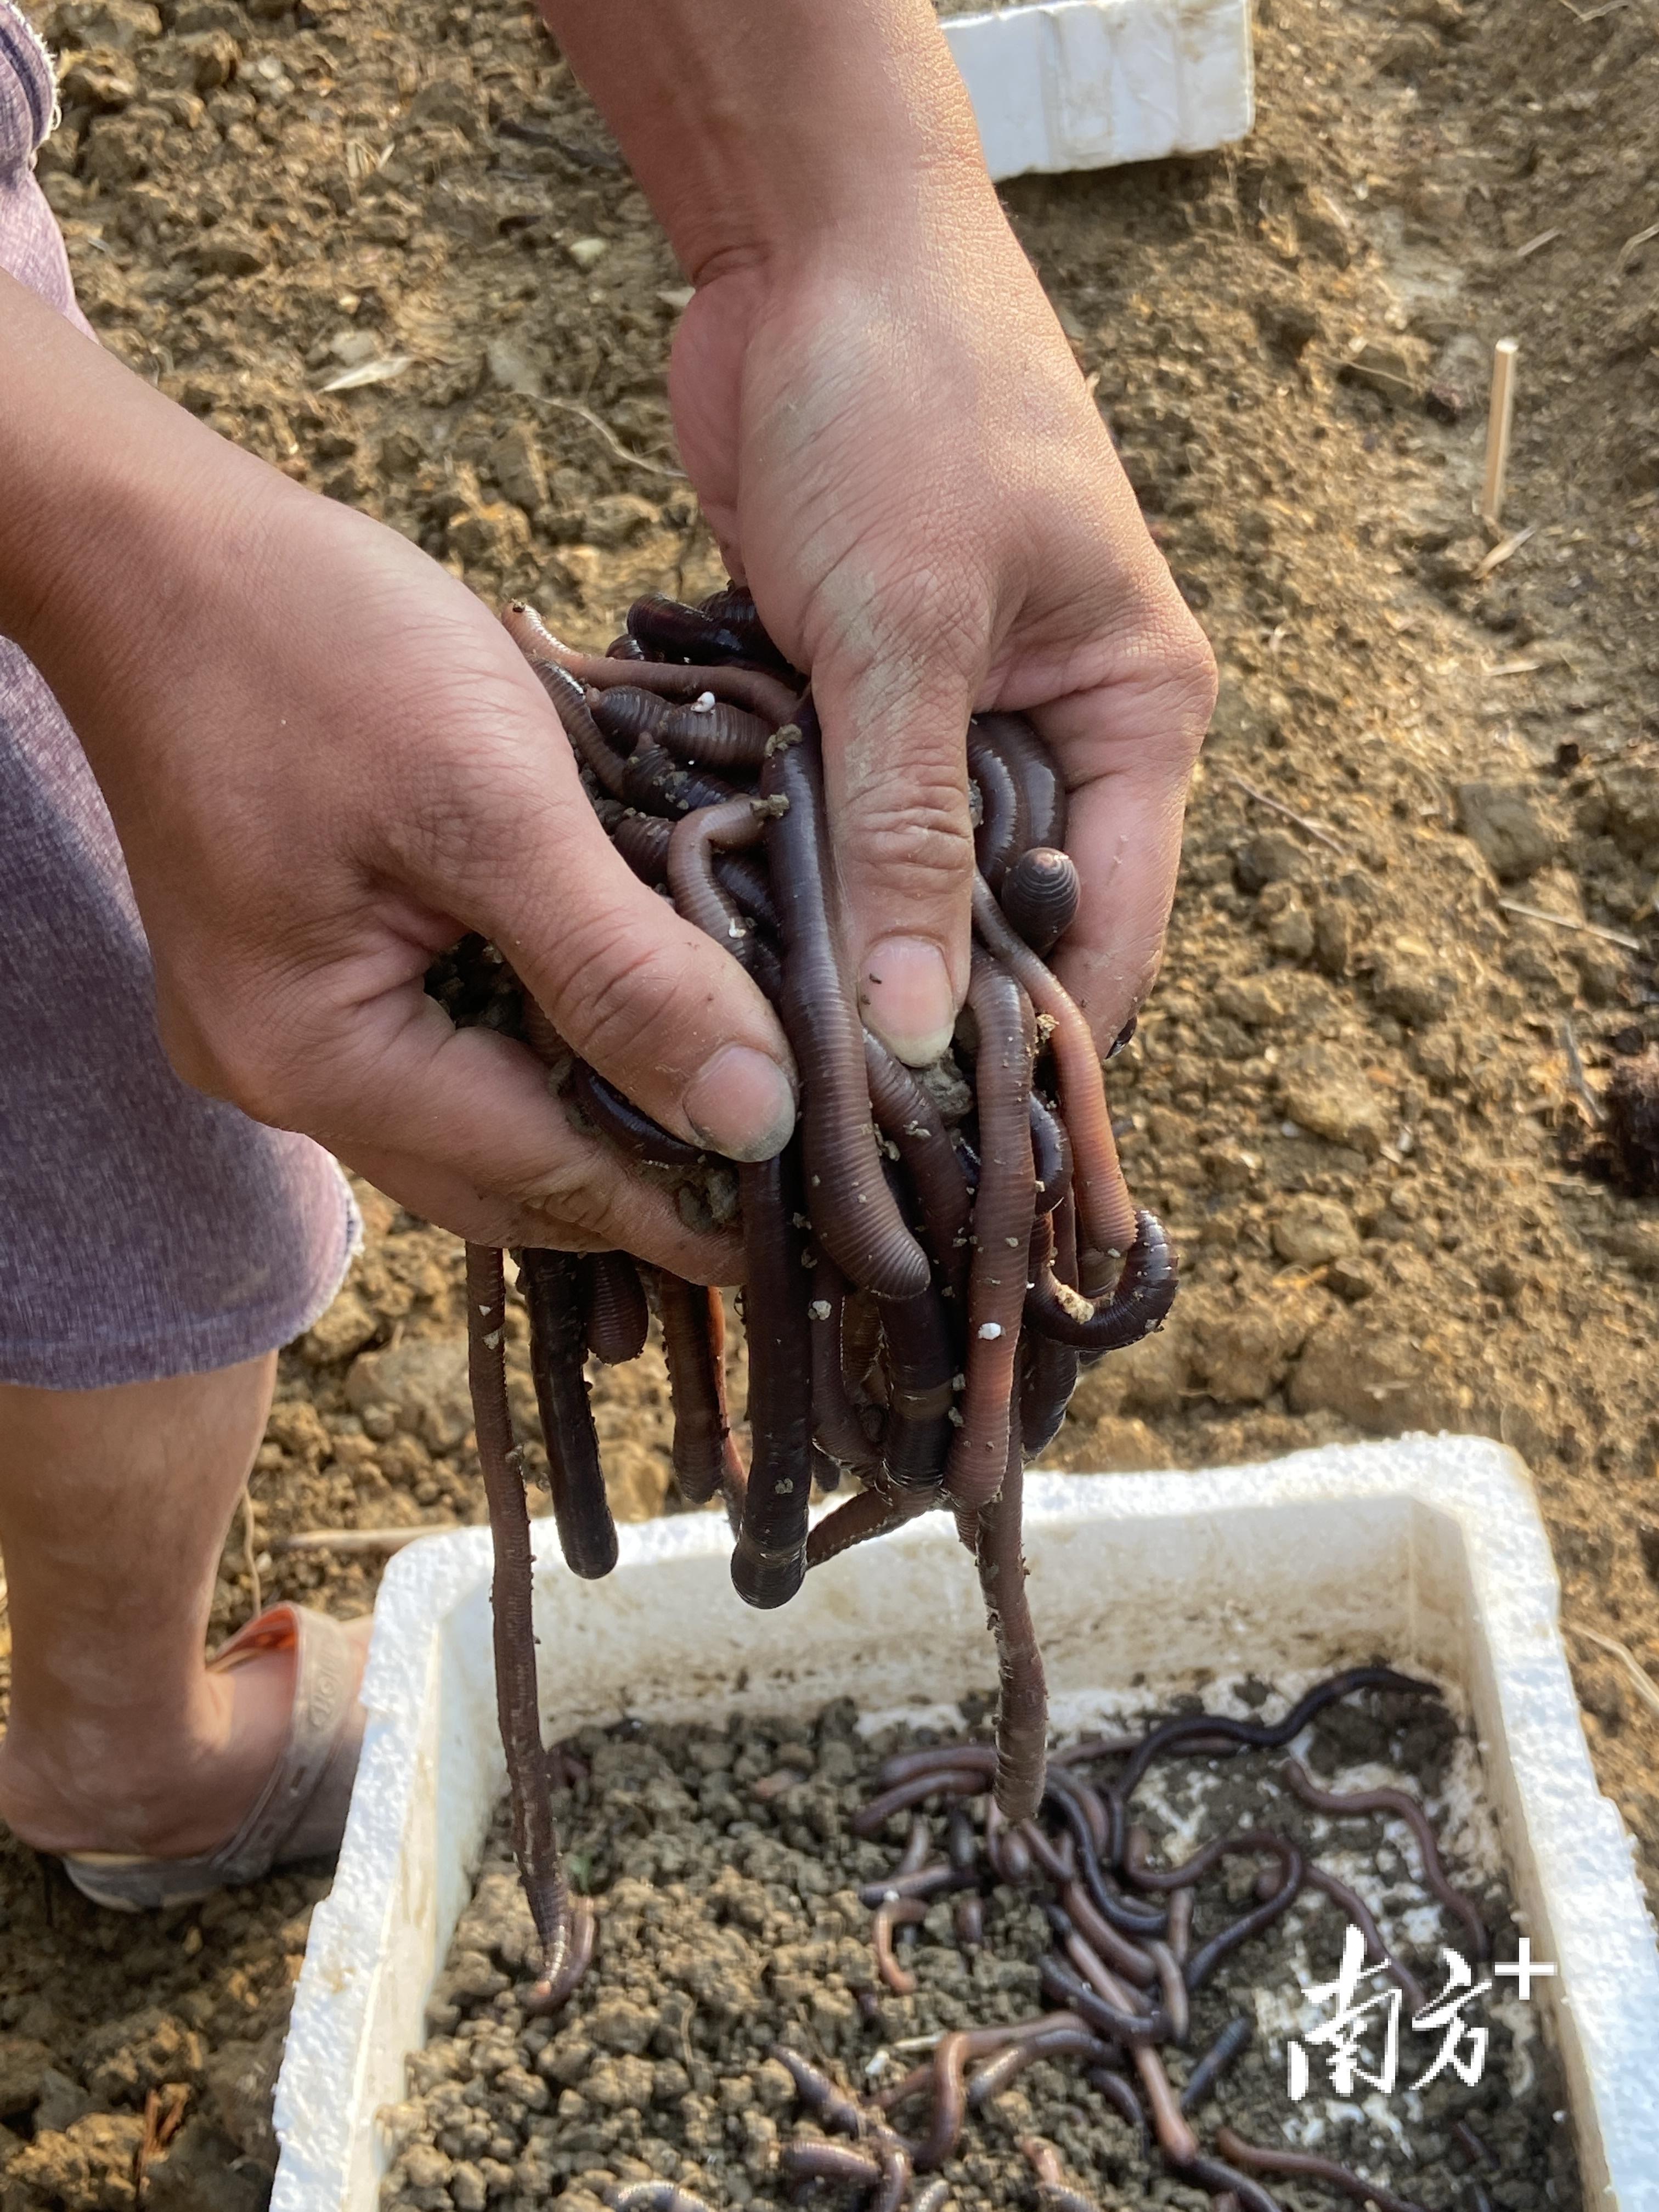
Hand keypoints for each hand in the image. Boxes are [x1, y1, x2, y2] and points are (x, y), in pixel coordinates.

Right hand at [1, 276, 793, 1269]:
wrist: (154, 546)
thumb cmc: (312, 644)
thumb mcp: (491, 799)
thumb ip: (622, 970)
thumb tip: (753, 1116)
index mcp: (320, 1054)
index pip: (544, 1176)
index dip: (682, 1205)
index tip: (803, 1223)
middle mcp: (289, 1073)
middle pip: (509, 1176)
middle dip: (647, 1176)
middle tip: (792, 1168)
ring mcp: (287, 1028)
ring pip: (483, 1119)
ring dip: (601, 1114)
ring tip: (737, 1096)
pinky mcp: (309, 971)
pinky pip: (450, 1048)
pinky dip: (546, 1046)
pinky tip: (633, 1017)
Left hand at [669, 205, 1216, 1063]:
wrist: (811, 248)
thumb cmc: (907, 407)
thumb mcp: (911, 630)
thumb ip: (913, 832)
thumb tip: (913, 1025)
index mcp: (1132, 719)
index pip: (1112, 934)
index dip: (1040, 1043)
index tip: (946, 1146)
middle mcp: (1056, 733)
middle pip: (1007, 922)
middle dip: (924, 1006)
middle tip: (828, 1119)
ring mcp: (952, 715)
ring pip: (909, 878)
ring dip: (844, 941)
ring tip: (759, 1047)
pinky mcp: (857, 693)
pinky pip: (837, 816)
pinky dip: (791, 862)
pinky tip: (723, 937)